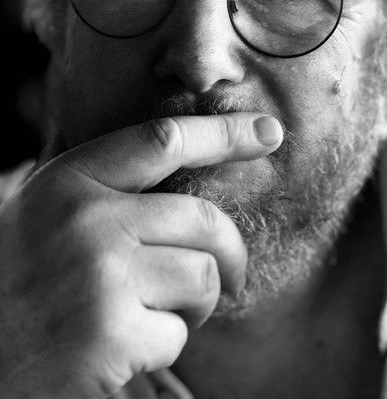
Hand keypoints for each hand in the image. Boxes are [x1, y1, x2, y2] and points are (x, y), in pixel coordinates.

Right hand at [0, 113, 281, 397]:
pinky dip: (168, 342)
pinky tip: (129, 345)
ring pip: (202, 277)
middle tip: (234, 275)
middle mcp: (87, 219)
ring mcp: (99, 275)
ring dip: (198, 303)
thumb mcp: (49, 207)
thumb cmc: (20, 274)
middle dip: (234, 252)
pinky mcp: (109, 335)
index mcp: (72, 180)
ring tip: (164, 312)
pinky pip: (178, 332)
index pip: (162, 140)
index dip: (223, 133)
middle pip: (204, 219)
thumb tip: (185, 165)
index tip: (269, 131)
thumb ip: (107, 185)